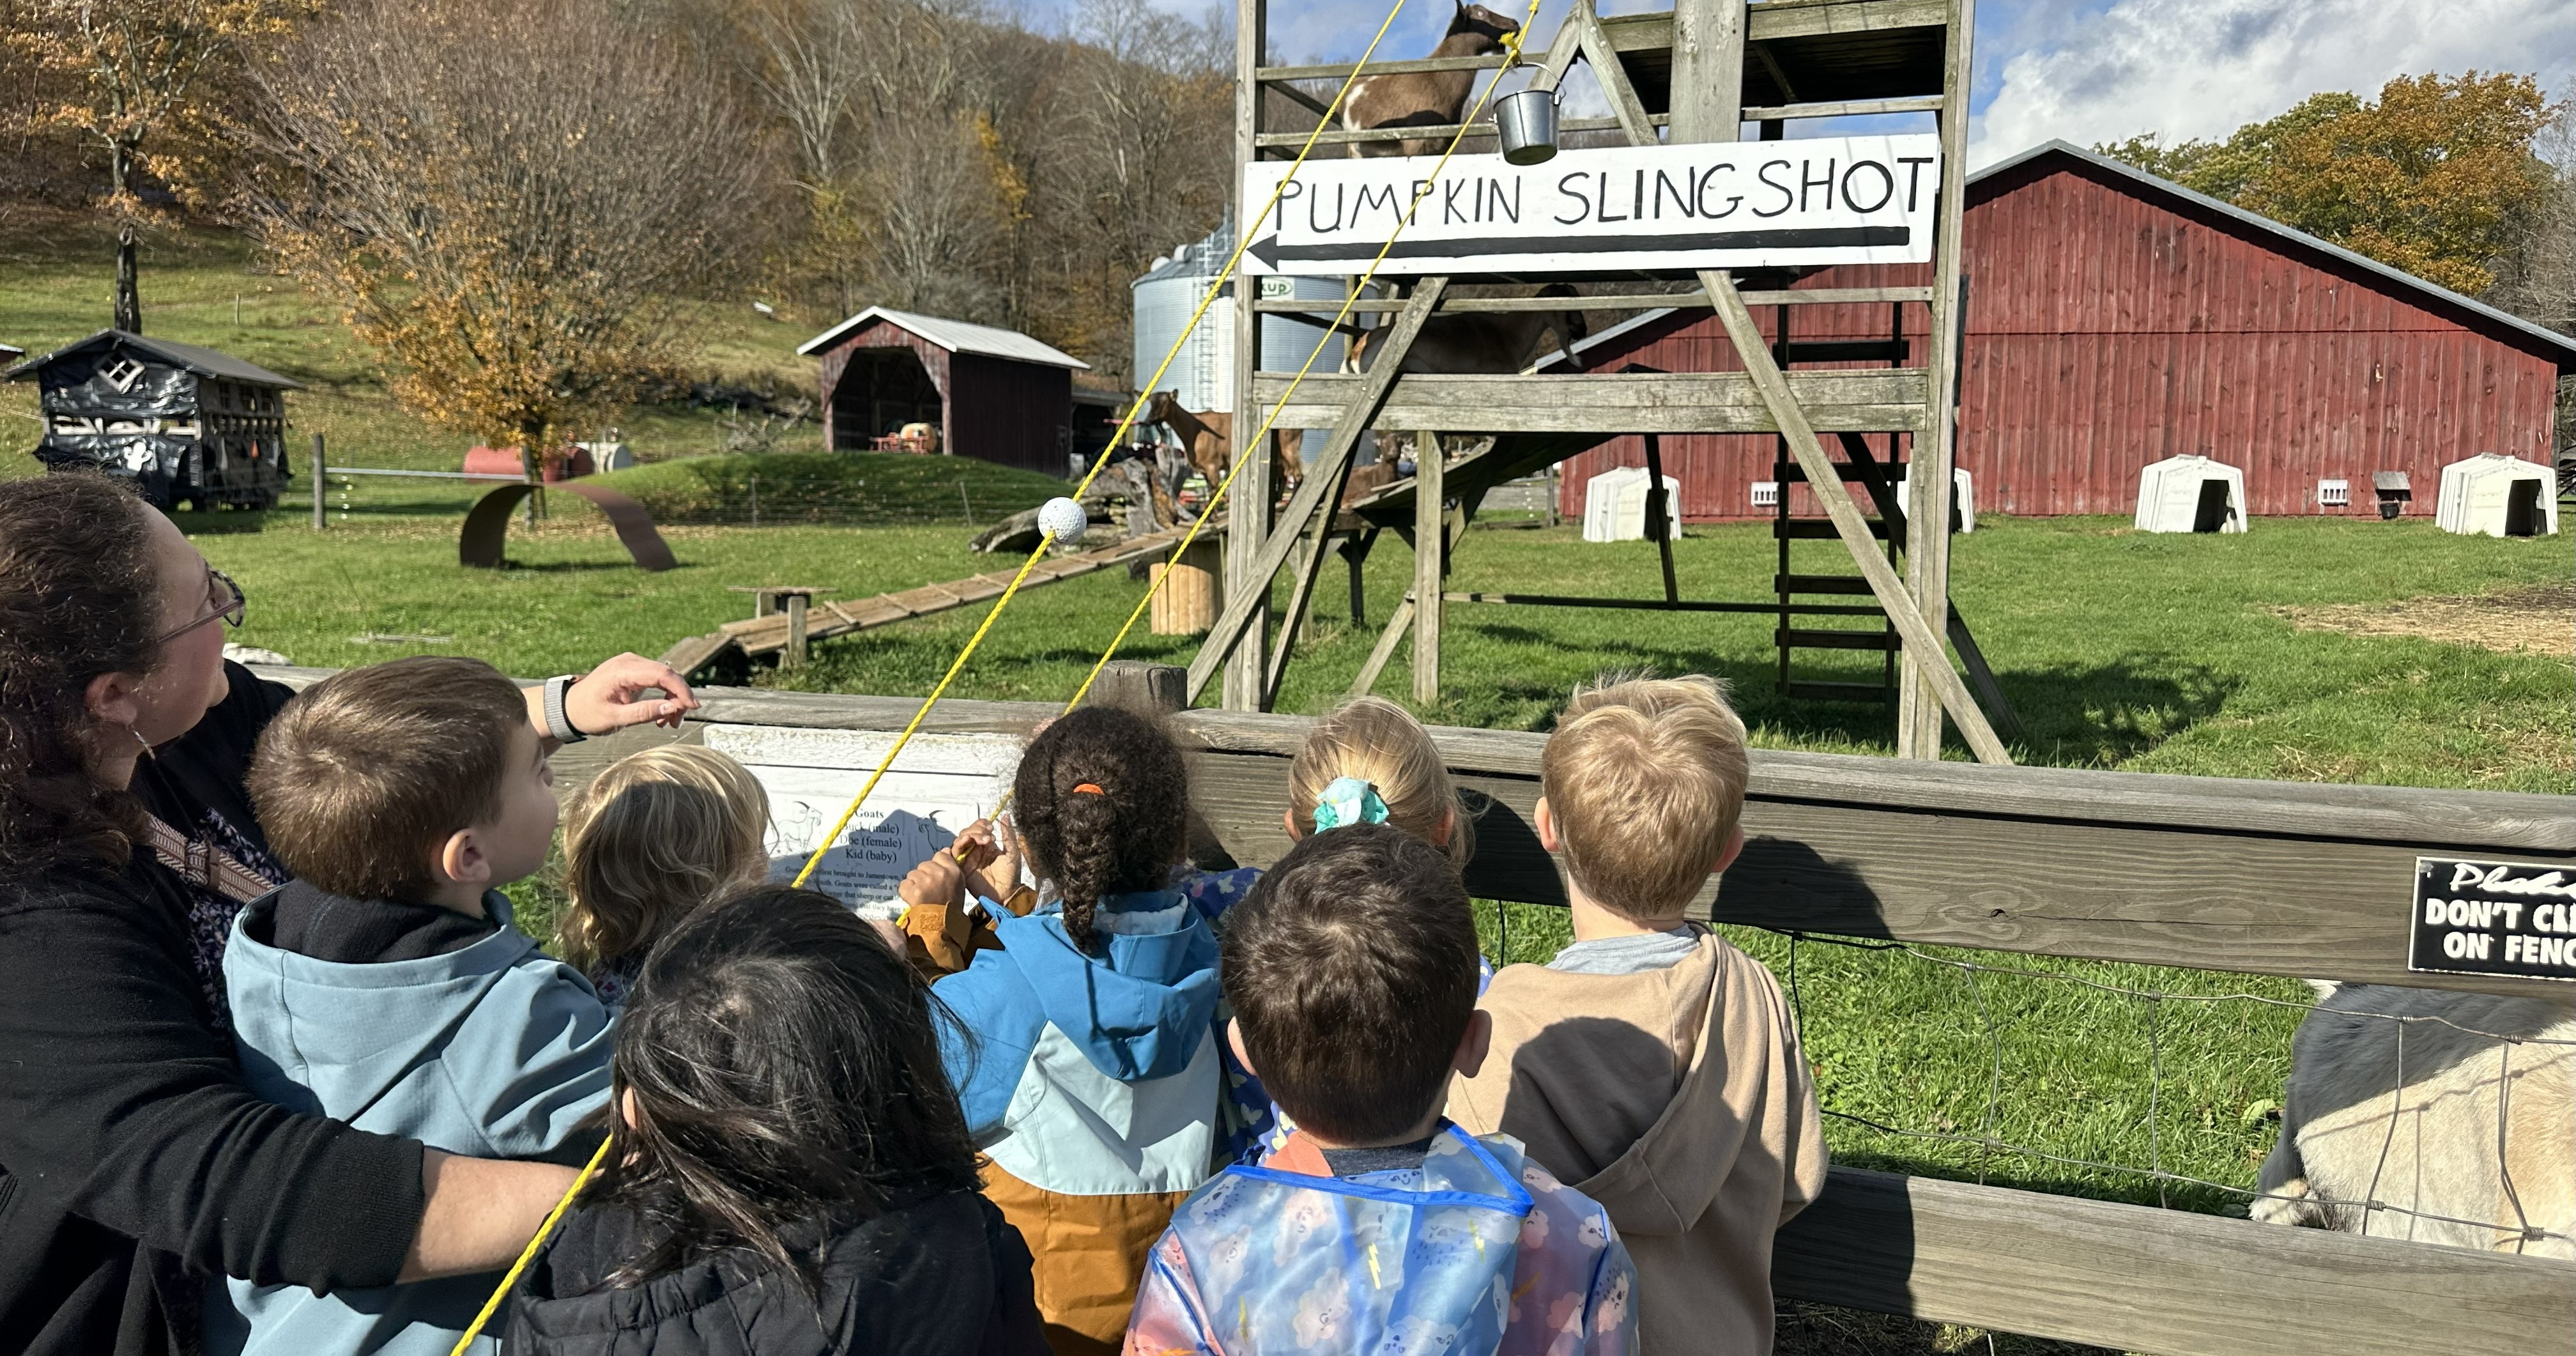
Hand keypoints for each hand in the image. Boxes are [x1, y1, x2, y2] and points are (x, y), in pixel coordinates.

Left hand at [565, 653, 698, 733]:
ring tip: (667, 723)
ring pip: (665, 678)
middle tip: (676, 723)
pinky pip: (657, 680)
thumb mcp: (614, 718)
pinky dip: (664, 697)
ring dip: (672, 700)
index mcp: (622, 671)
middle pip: (667, 675)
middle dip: (678, 699)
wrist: (568, 707)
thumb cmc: (586, 713)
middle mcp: (629, 662)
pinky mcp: (634, 671)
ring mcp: (632, 665)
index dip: (681, 690)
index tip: (693, 707)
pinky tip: (660, 714)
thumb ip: (643, 713)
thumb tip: (671, 708)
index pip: (662, 674)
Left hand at [897, 851, 966, 913]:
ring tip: (923, 897)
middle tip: (930, 890)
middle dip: (924, 875)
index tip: (936, 876)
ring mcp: (925, 881)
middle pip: (924, 865)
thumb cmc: (950, 907)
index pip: (940, 856)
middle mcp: (940, 873)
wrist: (941, 927)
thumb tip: (944, 850)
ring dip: (915, 884)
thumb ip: (950, 867)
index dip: (936, 865)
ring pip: (913, 874)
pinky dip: (906, 892)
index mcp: (953, 871)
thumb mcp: (958, 885)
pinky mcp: (913, 890)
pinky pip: (904, 885)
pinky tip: (914, 900)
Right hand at [953, 817, 1021, 903]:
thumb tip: (1005, 815)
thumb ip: (1008, 834)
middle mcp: (975, 850)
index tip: (991, 827)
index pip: (977, 828)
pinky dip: (959, 844)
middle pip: (967, 832)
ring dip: (970, 835)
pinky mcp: (962, 866)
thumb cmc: (1010, 873)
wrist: (1006, 892)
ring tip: (984, 839)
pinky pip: (955, 853)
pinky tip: (968, 841)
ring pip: (960, 840)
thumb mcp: (1012, 850)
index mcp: (986, 845)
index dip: (981, 824)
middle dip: (977, 830)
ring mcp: (968, 858)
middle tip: (989, 836)